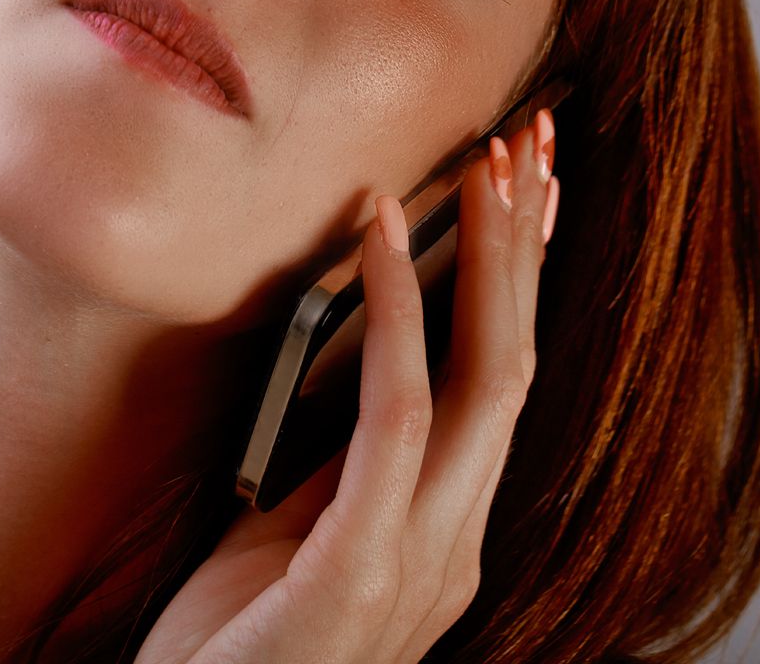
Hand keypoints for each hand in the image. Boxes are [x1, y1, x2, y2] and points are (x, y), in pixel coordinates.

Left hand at [135, 112, 559, 663]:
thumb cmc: (228, 650)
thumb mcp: (288, 545)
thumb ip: (337, 477)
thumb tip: (355, 389)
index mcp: (439, 536)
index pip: (500, 389)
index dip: (520, 287)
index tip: (524, 195)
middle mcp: (450, 546)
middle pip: (515, 369)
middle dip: (528, 252)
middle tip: (531, 146)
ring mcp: (417, 561)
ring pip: (483, 381)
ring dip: (487, 261)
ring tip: (483, 166)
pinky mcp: (359, 567)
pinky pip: (395, 418)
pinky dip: (399, 314)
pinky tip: (382, 237)